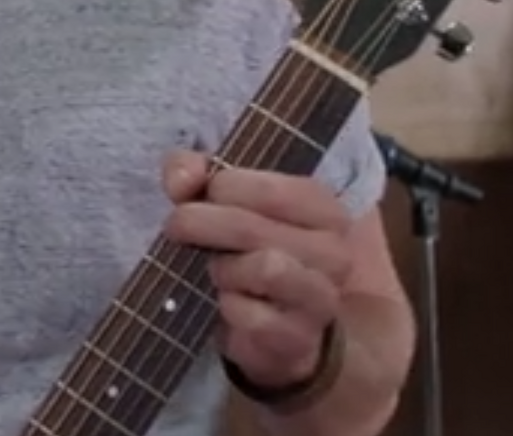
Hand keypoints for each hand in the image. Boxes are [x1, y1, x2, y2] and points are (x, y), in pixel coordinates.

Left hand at [162, 150, 353, 389]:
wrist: (277, 326)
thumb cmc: (248, 247)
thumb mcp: (224, 199)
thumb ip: (196, 172)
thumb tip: (181, 180)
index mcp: (323, 208)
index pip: (268, 188)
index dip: (220, 187)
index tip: (199, 195)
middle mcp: (333, 252)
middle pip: (251, 227)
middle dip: (201, 223)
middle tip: (178, 227)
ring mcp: (321, 299)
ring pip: (264, 269)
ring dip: (223, 267)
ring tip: (217, 269)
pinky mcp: (299, 340)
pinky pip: (253, 317)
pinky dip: (229, 308)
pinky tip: (228, 304)